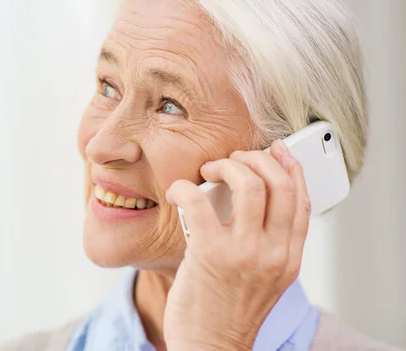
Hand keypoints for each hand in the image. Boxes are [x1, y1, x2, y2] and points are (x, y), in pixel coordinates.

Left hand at [163, 140, 310, 349]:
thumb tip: (250, 196)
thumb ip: (266, 240)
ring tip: (210, 170)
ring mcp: (244, 253)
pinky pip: (198, 202)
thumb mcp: (264, 277)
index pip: (301, 199)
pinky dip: (184, 187)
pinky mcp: (210, 254)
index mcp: (288, 257)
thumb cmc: (229, 310)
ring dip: (227, 165)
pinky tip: (178, 191)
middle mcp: (273, 253)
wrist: (209, 346)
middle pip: (279, 183)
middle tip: (234, 159)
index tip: (277, 148)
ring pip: (248, 184)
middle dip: (257, 158)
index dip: (291, 167)